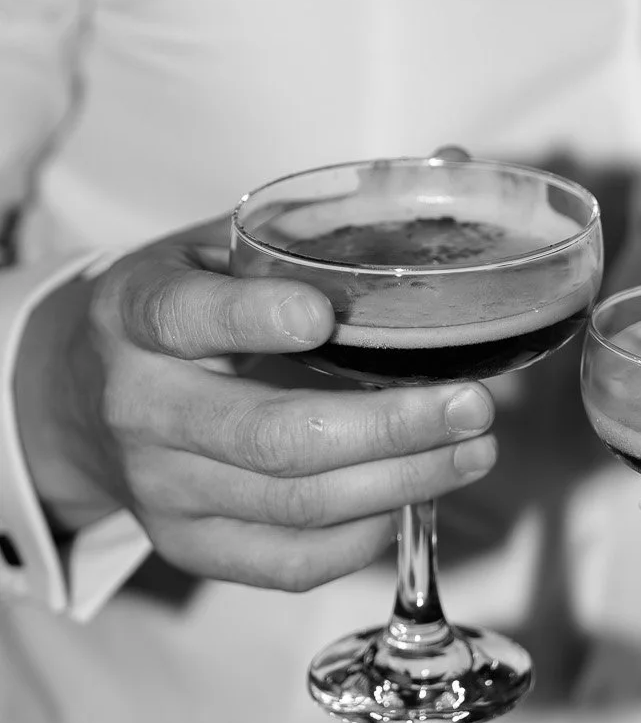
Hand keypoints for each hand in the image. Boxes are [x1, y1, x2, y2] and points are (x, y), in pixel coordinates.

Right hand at [15, 219, 496, 591]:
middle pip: (273, 434)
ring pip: (294, 502)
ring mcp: (161, 487)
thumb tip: (456, 159)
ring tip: (474, 450)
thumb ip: (328, 215)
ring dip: (401, 482)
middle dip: (389, 426)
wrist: (84, 398)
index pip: (187, 315)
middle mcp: (141, 406)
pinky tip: (414, 497)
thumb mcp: (223, 243)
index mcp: (139, 311)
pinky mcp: (187, 546)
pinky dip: (363, 538)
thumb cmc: (184, 307)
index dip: (254, 317)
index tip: (325, 314)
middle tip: (473, 405)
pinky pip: (286, 562)